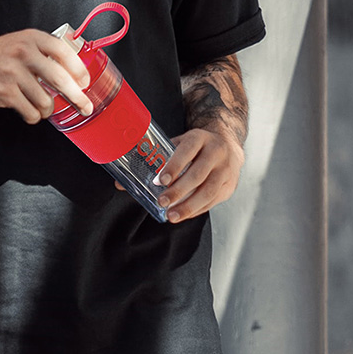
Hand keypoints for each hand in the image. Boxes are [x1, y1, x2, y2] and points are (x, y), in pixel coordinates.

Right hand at [0, 29, 92, 123]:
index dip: (79, 69)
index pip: (63, 52)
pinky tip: (29, 110)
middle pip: (60, 79)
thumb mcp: (20, 43)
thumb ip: (43, 53)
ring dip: (47, 109)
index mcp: (31, 38)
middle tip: (85, 107)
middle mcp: (23, 52)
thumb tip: (73, 73)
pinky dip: (33, 116)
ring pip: (46, 101)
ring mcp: (13, 73)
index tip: (85, 82)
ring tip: (41, 106)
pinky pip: (30, 112)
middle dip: (77, 97)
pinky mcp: (4, 92)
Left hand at [120, 127, 244, 222]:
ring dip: (189, 206)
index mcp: (200, 138)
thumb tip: (121, 184)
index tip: (161, 180)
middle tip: (162, 202)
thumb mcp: (178, 145)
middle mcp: (216, 152)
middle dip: (179, 191)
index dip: (174, 166)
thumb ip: (155, 160)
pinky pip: (213, 201)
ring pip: (208, 191)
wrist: (227, 144)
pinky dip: (197, 210)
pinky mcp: (230, 185)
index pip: (187, 151)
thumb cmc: (195, 147)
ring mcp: (226, 170)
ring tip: (172, 215)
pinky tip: (184, 214)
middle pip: (198, 174)